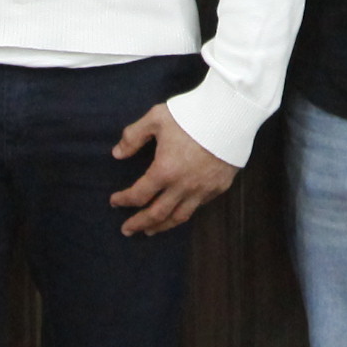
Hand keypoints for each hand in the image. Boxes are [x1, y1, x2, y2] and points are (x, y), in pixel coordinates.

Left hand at [109, 100, 235, 236]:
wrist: (231, 115)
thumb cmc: (191, 115)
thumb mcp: (156, 118)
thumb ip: (133, 136)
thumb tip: (117, 153)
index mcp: (164, 171)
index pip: (139, 195)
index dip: (123, 200)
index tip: (114, 201)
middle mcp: (183, 186)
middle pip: (157, 214)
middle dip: (139, 223)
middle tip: (127, 230)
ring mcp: (203, 190)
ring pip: (179, 217)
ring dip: (161, 226)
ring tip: (150, 230)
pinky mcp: (219, 187)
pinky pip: (198, 206)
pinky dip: (184, 212)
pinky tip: (178, 211)